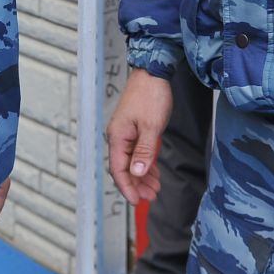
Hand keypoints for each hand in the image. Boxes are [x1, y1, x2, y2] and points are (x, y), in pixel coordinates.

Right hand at [106, 68, 172, 204]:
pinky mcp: (135, 129)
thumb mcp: (152, 126)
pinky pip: (138, 153)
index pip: (118, 169)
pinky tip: (154, 173)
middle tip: (150, 197)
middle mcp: (119, 137)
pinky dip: (146, 164)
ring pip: (132, 162)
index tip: (136, 201)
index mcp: (118, 137)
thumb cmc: (151, 96)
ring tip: (155, 189)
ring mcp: (127, 133)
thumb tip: (137, 173)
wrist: (153, 72)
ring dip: (142, 176)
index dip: (127, 187)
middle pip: (124, 168)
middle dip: (136, 185)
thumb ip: (144, 151)